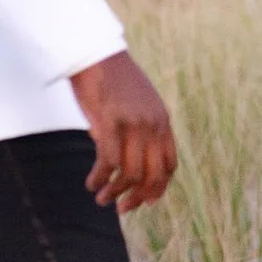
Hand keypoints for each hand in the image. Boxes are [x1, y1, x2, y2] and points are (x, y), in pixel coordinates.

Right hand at [69, 50, 177, 208]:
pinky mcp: (110, 123)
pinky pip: (108, 163)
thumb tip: (131, 155)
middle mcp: (152, 125)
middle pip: (152, 175)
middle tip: (122, 208)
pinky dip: (100, 178)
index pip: (169, 164)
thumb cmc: (112, 78)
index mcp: (162, 121)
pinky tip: (92, 183)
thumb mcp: (138, 103)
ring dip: (115, 192)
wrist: (95, 53)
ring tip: (102, 199)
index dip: (159, 187)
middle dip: (138, 197)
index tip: (146, 201)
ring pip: (130, 173)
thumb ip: (142, 127)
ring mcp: (132, 125)